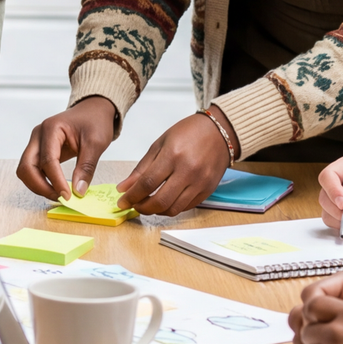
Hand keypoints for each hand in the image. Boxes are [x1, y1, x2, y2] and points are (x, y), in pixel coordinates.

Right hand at [17, 99, 118, 198]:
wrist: (92, 110)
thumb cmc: (94, 121)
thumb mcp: (96, 143)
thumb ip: (86, 168)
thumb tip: (78, 191)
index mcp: (51, 128)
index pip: (47, 160)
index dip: (56, 181)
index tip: (68, 196)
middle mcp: (38, 135)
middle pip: (27, 166)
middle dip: (40, 186)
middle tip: (60, 197)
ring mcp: (36, 143)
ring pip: (26, 170)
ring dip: (38, 186)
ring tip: (59, 194)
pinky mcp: (39, 151)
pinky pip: (33, 170)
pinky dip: (41, 181)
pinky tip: (56, 187)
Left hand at [113, 110, 233, 214]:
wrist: (219, 132)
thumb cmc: (189, 133)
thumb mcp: (160, 144)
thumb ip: (141, 168)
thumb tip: (124, 187)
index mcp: (172, 155)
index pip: (147, 183)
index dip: (132, 196)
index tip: (122, 201)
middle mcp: (188, 171)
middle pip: (160, 201)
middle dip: (142, 208)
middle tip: (134, 205)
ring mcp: (200, 183)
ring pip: (173, 209)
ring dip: (156, 211)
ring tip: (148, 204)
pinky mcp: (208, 190)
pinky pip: (186, 207)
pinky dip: (171, 208)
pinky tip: (164, 201)